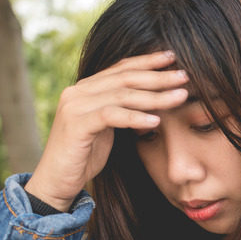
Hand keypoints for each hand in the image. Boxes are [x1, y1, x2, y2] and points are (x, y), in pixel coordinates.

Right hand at [25, 51, 188, 211]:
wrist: (55, 182)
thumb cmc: (84, 156)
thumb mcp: (107, 128)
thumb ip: (123, 110)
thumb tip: (154, 100)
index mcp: (86, 88)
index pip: (121, 68)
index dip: (148, 62)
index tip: (173, 58)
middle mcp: (78, 91)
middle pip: (125, 78)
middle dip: (158, 76)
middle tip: (184, 76)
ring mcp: (75, 106)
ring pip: (122, 95)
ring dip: (155, 96)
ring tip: (180, 96)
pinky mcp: (76, 124)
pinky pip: (111, 116)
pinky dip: (135, 117)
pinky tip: (156, 121)